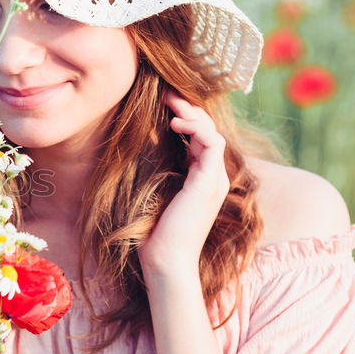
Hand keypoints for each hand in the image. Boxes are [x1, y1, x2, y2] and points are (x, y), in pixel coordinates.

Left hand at [137, 90, 229, 274]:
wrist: (166, 261)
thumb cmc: (155, 234)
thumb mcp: (156, 195)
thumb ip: (159, 174)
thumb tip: (141, 152)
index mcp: (203, 180)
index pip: (202, 138)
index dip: (187, 117)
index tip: (166, 102)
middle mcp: (213, 177)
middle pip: (209, 130)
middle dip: (190, 108)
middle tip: (168, 92)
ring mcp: (214, 180)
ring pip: (213, 132)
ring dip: (192, 113)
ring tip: (171, 103)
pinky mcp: (208, 183)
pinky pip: (212, 143)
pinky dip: (196, 129)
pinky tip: (175, 123)